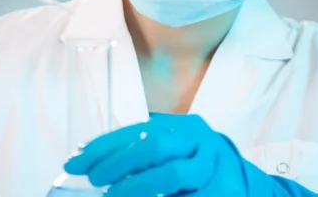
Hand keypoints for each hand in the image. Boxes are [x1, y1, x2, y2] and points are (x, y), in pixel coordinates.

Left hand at [64, 114, 317, 196]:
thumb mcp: (172, 150)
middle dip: (118, 162)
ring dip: (136, 187)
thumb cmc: (194, 166)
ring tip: (112, 195)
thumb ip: (139, 150)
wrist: (240, 185)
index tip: (77, 161)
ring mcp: (214, 170)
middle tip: (95, 178)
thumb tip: (88, 157)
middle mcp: (202, 143)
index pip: (140, 131)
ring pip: (173, 175)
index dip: (105, 146)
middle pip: (156, 145)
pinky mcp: (221, 195)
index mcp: (185, 127)